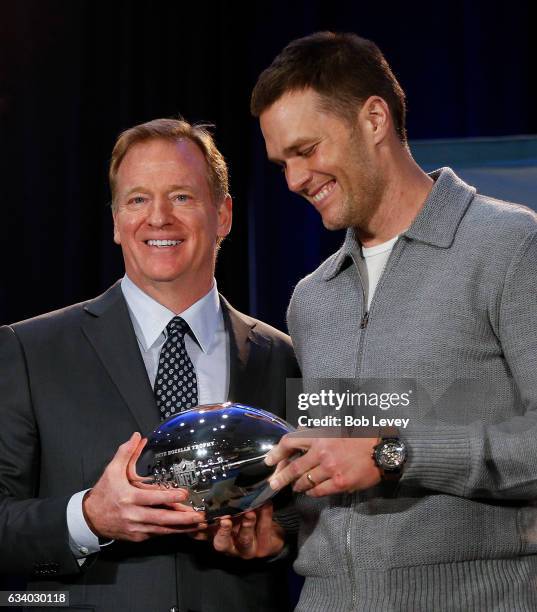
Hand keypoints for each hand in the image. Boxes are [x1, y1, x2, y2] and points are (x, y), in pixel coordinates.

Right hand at [83, 432, 205, 541]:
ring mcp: (136, 528)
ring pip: (162, 530)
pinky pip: (157, 535)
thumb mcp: (112, 470)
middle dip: (182, 518)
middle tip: (199, 516)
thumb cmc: (104, 492)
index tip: (184, 494)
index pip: (152, 498)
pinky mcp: (138, 537)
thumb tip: (137, 436)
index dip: (169, 497)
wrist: (90, 518)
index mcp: (129, 498)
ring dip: (181, 528)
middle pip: (161, 519)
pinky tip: (185, 529)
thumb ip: (126, 453)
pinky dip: (171, 532)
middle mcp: (134, 515)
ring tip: (198, 524)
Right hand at [191, 503, 284, 558]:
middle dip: (222, 531)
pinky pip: (264, 529)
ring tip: (249, 512)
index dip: (199, 530)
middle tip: (224, 519)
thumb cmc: (245, 525)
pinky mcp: (264, 546)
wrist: (270, 538)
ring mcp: (248, 549)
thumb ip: (217, 514)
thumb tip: (204, 498)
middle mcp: (231, 547)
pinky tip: (266, 503)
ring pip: (245, 538)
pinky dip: (265, 515)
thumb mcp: (229, 520)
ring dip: (246, 524)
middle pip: (222, 543)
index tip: (200, 519)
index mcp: (220, 538)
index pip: (205, 536)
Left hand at [265, 431, 380, 496]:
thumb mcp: (335, 430)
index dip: (277, 452)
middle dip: (281, 477)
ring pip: (305, 482)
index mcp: (319, 437)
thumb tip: (299, 429)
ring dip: (297, 485)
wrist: (380, 451)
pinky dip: (312, 492)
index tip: (269, 461)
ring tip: (295, 486)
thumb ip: (315, 433)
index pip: (290, 442)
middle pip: (294, 468)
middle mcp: (322, 453)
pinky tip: (310, 491)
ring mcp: (330, 469)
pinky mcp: (339, 483)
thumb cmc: (358, 438)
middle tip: (273, 484)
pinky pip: (318, 491)